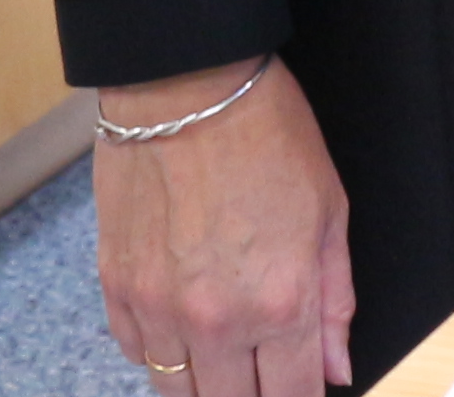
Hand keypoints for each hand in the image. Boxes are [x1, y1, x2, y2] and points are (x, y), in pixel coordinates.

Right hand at [93, 58, 353, 392]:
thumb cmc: (267, 135)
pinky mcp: (117, 289)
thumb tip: (336, 367)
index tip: (302, 388)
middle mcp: (216, 320)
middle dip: (253, 394)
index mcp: (280, 302)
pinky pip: (135, 352)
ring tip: (225, 356)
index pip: (291, 394)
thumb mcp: (329, 212)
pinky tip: (182, 326)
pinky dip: (160, 351)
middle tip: (263, 371)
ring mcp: (158, 309)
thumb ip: (335, 299)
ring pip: (177, 390)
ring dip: (205, 382)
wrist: (186, 88)